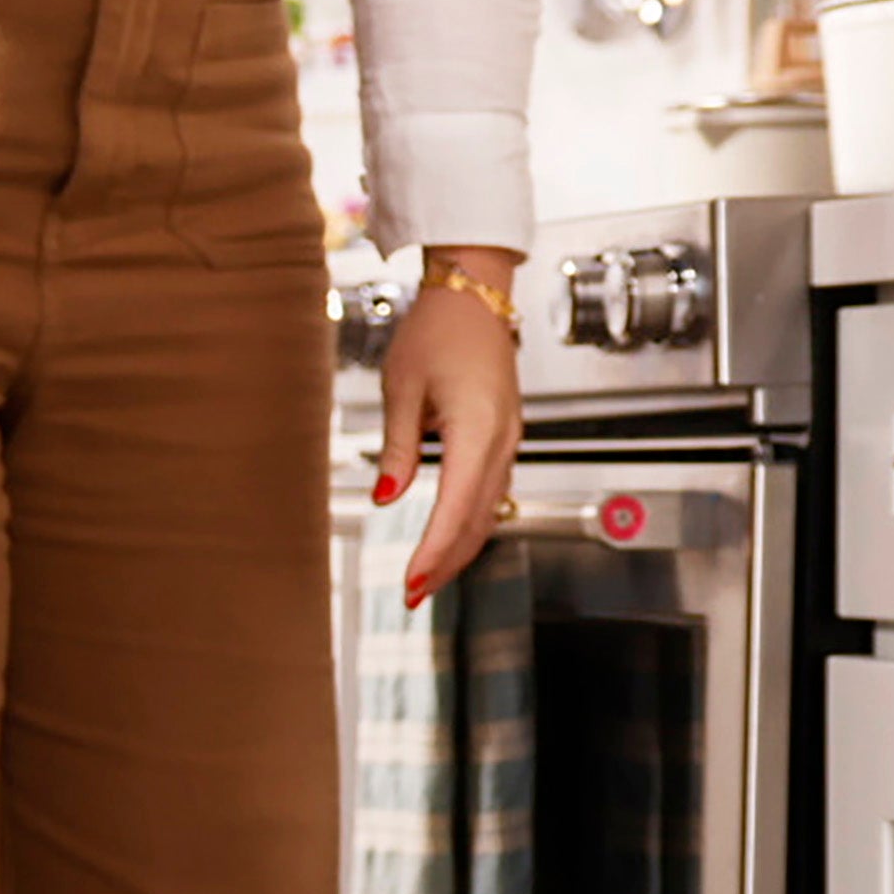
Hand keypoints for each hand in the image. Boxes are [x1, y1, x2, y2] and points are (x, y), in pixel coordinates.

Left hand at [376, 252, 524, 607]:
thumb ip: (398, 448)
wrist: (472, 296)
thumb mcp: (403, 389)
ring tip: (426, 578)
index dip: (433, 550)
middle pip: (478, 518)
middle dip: (446, 561)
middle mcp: (503, 439)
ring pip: (488, 509)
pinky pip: (491, 491)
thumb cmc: (436, 332)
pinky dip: (469, 521)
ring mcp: (509, 439)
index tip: (411, 583)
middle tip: (412, 596)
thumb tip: (385, 498)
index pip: (456, 506)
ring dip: (458, 547)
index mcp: (479, 427)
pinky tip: (447, 539)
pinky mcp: (504, 437)